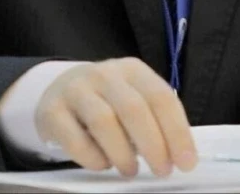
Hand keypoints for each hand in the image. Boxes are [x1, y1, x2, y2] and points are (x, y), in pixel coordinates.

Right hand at [34, 57, 197, 177]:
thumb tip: (179, 154)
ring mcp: (76, 89)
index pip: (160, 97)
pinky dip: (93, 158)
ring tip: (131, 170)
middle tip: (162, 170)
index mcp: (132, 70)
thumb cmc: (108, 101)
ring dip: (123, 153)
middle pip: (133, 108)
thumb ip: (155, 119)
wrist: (60, 89)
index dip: (177, 131)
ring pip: (104, 122)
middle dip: (153, 144)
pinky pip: (75, 139)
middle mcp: (104, 74)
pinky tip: (102, 164)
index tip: (187, 161)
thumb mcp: (134, 98)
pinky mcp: (52, 111)